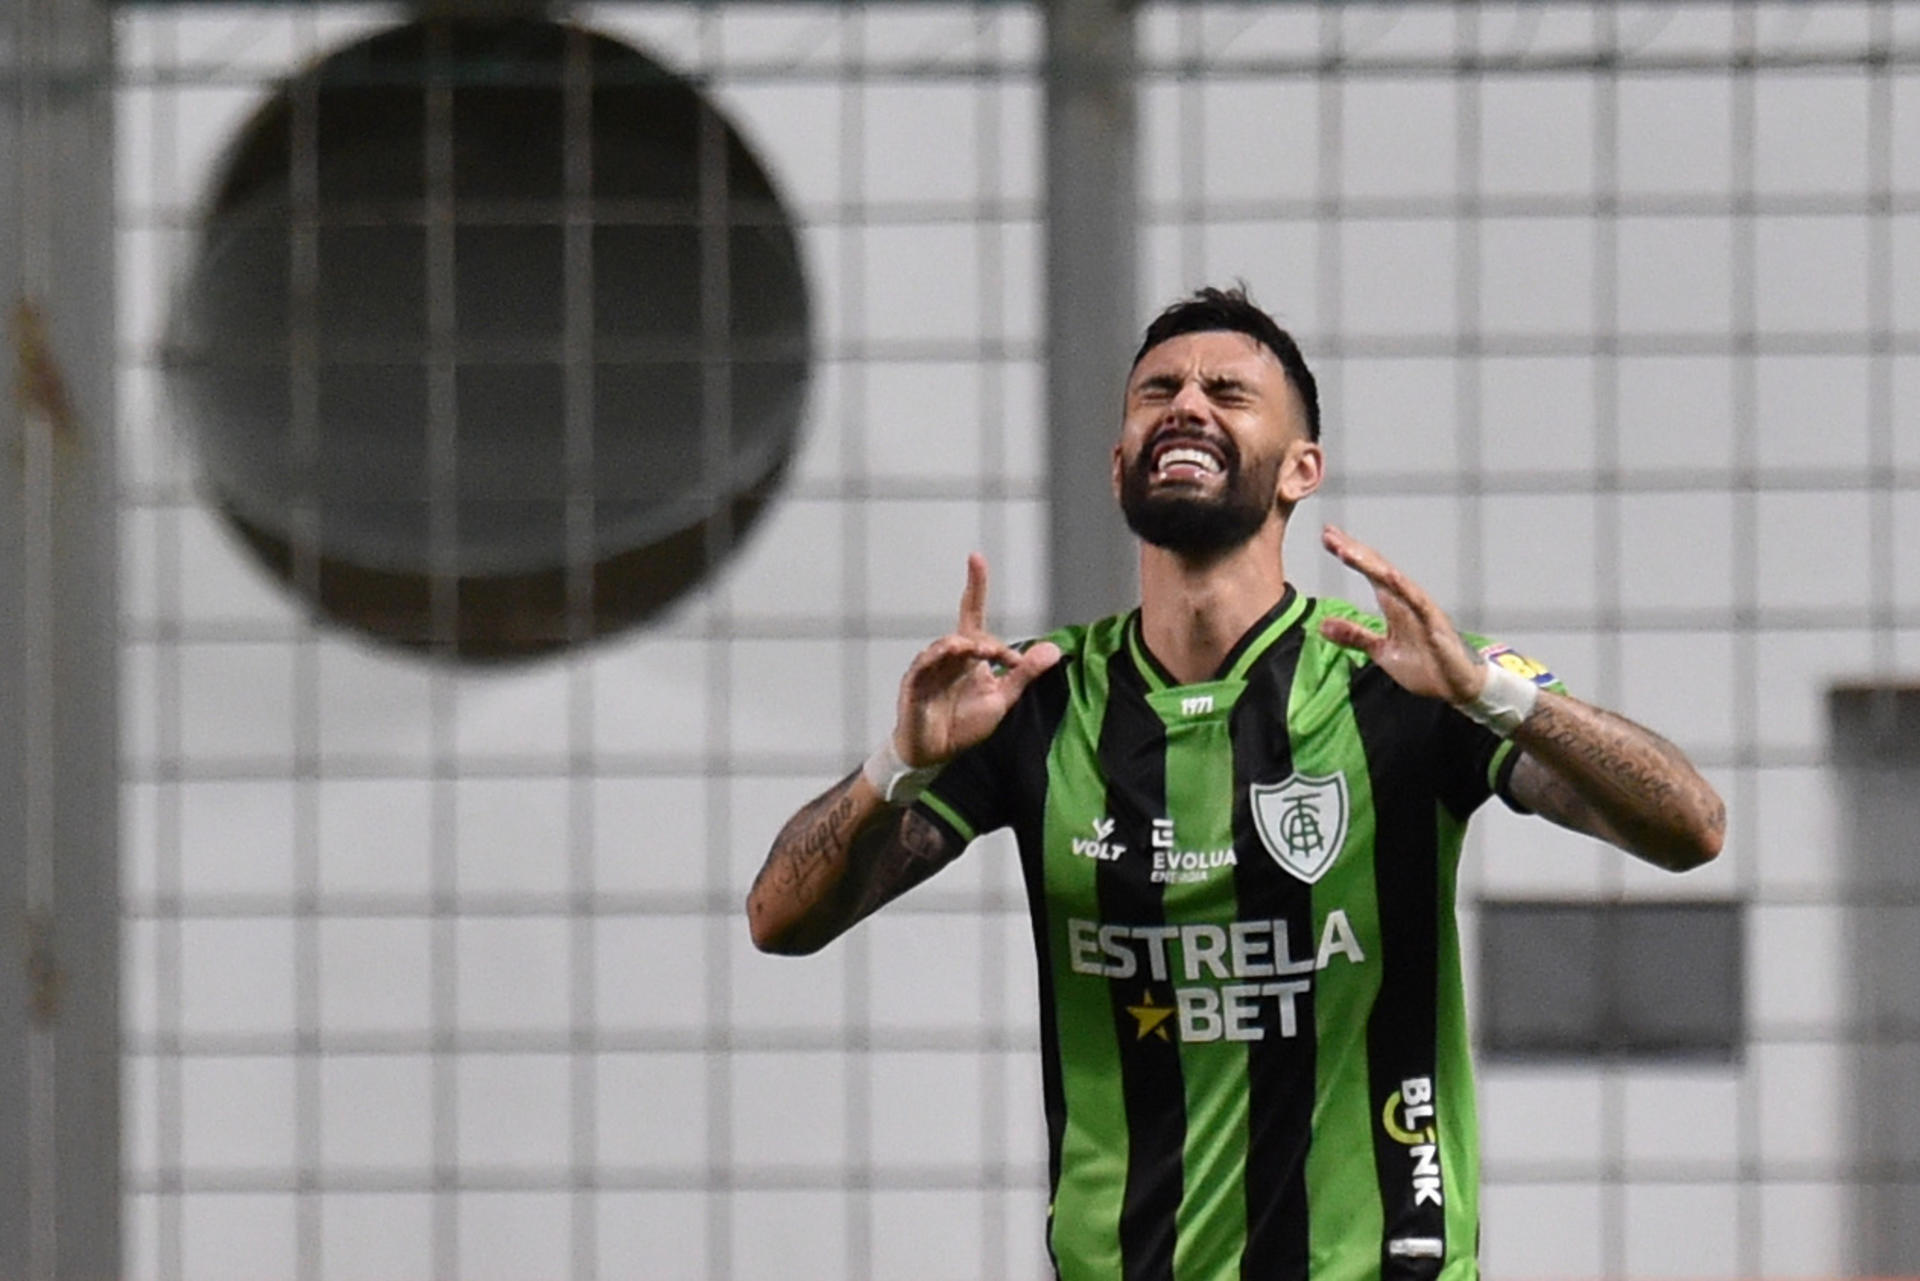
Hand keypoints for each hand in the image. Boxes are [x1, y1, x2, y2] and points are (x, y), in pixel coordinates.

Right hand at [894, 554, 1061, 766]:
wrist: (936, 752)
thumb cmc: (965, 724)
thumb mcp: (1002, 699)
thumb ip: (1023, 674)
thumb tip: (1053, 649)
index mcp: (969, 655)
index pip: (972, 612)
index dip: (975, 586)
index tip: (976, 557)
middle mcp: (949, 655)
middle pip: (967, 633)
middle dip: (986, 643)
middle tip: (1004, 658)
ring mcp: (930, 668)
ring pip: (945, 646)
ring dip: (963, 646)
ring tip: (978, 652)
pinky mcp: (915, 684)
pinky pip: (923, 665)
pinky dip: (935, 658)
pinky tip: (947, 655)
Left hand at [1318, 525, 1487, 705]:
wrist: (1458, 687)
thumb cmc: (1426, 666)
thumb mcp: (1381, 651)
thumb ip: (1355, 636)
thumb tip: (1323, 625)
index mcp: (1394, 604)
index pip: (1369, 572)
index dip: (1350, 555)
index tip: (1327, 538)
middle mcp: (1408, 600)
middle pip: (1378, 568)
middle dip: (1355, 551)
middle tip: (1329, 533)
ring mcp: (1423, 610)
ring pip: (1395, 581)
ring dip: (1372, 565)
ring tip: (1348, 550)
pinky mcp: (1435, 625)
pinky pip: (1419, 603)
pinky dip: (1405, 588)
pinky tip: (1389, 576)